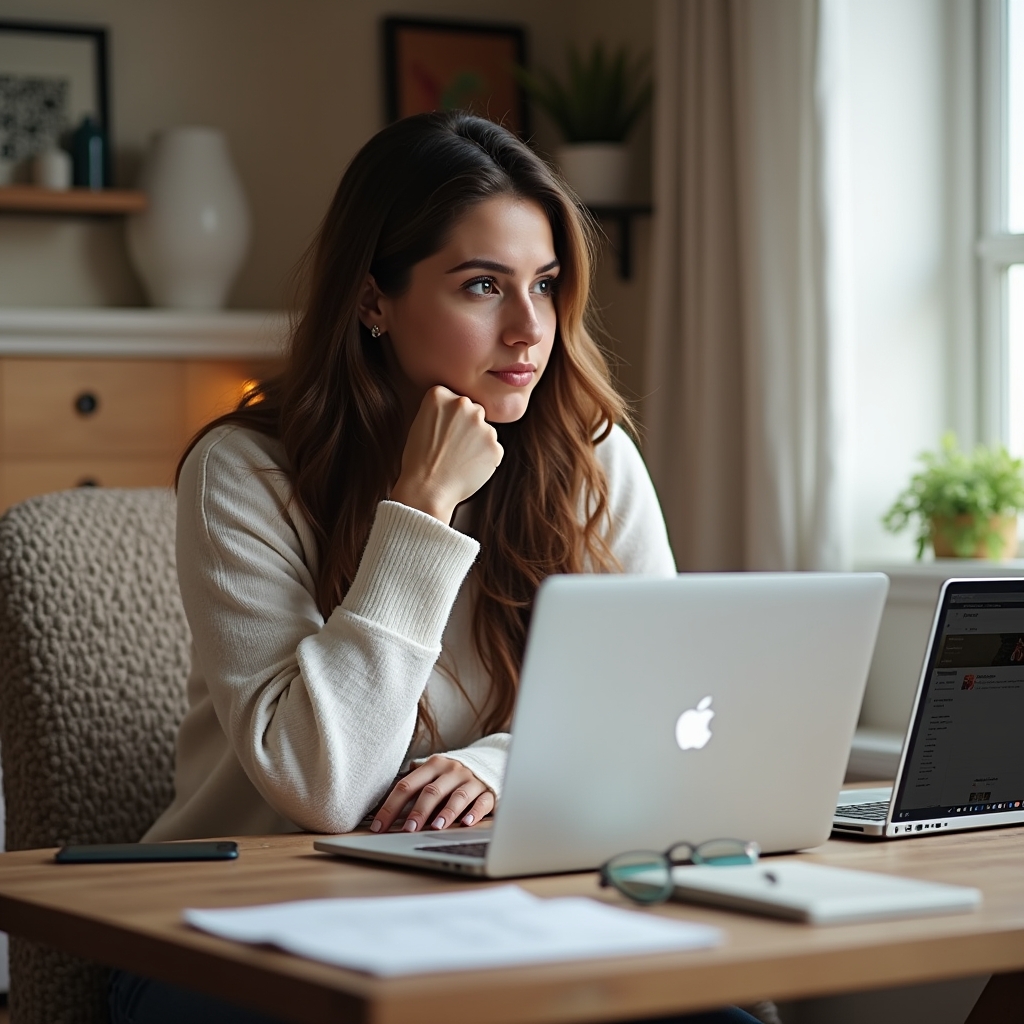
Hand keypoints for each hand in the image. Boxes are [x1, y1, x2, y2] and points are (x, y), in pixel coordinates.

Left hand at [370, 755, 495, 832]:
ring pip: (457, 796)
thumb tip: (383, 807)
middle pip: (432, 791)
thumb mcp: (433, 772)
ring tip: (436, 827)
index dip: (391, 806)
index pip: (407, 785)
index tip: (379, 826)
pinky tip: (466, 823)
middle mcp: (452, 770)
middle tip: (408, 829)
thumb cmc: (452, 773)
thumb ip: (414, 784)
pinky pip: (482, 802)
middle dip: (419, 811)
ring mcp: (471, 780)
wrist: (491, 760)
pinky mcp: (488, 791)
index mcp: (433, 765)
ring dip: (446, 812)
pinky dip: (474, 813)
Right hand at [390, 386, 502, 523]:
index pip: (454, 399)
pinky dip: (485, 458)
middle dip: (468, 426)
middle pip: (474, 410)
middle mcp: (463, 404)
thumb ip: (441, 411)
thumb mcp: (420, 423)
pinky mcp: (495, 446)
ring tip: (458, 460)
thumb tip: (459, 411)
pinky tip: (467, 468)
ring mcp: (482, 425)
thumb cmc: (418, 460)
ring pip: (486, 430)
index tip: (442, 431)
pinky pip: (494, 449)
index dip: (450, 418)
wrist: (427, 490)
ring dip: (478, 442)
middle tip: (452, 447)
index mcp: (440, 395)